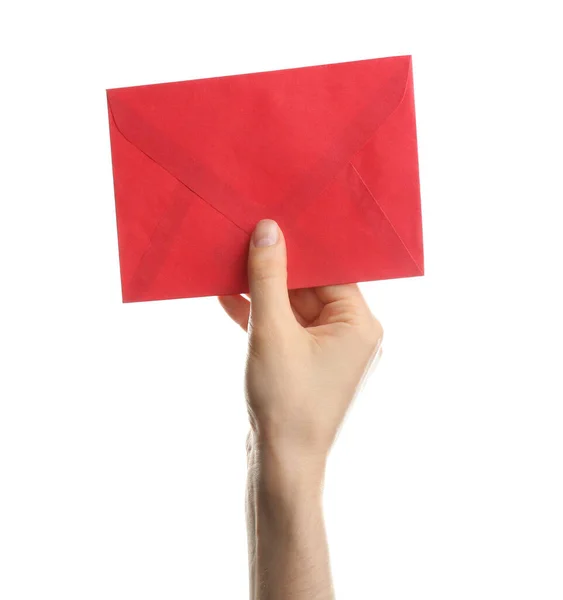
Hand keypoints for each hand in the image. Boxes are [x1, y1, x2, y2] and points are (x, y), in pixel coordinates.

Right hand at [219, 219, 382, 467]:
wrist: (281, 464)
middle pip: (309, 288)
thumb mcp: (272, 332)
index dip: (298, 248)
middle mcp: (351, 335)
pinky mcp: (307, 364)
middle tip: (244, 240)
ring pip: (293, 308)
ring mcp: (328, 352)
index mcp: (359, 325)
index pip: (329, 272)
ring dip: (262, 292)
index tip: (270, 226)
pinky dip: (260, 317)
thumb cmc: (285, 401)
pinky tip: (227, 297)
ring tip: (228, 265)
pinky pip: (285, 329)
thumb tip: (268, 232)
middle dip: (274, 270)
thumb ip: (268, 279)